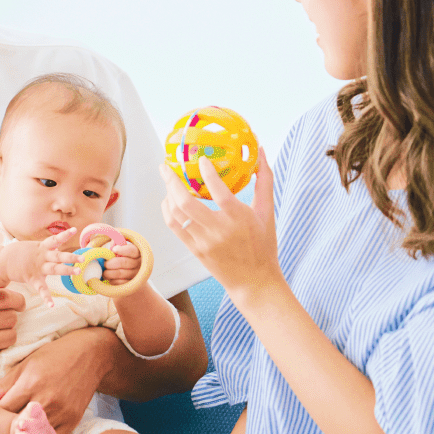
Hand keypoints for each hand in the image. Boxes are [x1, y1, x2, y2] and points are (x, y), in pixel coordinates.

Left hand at [0, 327, 112, 433]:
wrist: (90, 355)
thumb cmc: (54, 355)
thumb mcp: (26, 363)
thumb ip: (3, 384)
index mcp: (30, 383)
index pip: (2, 410)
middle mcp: (46, 400)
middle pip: (16, 428)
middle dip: (2, 432)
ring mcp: (61, 413)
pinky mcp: (72, 422)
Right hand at [4, 228, 79, 306]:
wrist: (3, 261)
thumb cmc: (20, 253)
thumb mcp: (34, 246)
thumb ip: (47, 247)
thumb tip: (58, 245)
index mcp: (42, 248)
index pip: (55, 239)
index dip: (65, 235)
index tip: (75, 230)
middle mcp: (42, 257)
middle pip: (58, 256)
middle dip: (71, 257)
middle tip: (83, 258)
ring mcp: (37, 268)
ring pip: (54, 269)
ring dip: (66, 270)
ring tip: (78, 272)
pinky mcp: (32, 278)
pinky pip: (40, 289)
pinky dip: (46, 297)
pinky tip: (51, 305)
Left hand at [101, 240, 140, 284]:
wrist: (133, 276)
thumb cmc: (124, 259)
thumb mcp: (122, 251)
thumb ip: (117, 245)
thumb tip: (113, 240)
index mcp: (138, 252)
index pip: (131, 250)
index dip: (122, 250)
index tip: (114, 249)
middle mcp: (139, 263)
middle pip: (123, 262)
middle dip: (110, 263)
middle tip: (104, 264)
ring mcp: (136, 274)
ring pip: (120, 273)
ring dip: (109, 273)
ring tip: (104, 272)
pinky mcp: (132, 284)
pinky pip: (120, 282)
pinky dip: (112, 280)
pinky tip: (109, 278)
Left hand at [160, 148, 281, 311]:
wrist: (254, 282)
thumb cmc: (263, 245)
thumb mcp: (267, 212)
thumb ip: (264, 181)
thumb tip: (261, 151)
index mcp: (238, 218)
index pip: (219, 191)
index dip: (207, 173)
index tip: (200, 159)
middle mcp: (218, 230)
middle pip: (186, 202)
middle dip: (171, 181)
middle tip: (166, 166)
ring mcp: (203, 241)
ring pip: (176, 214)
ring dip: (167, 193)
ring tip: (167, 180)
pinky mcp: (194, 249)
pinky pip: (174, 226)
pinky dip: (167, 210)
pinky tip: (168, 199)